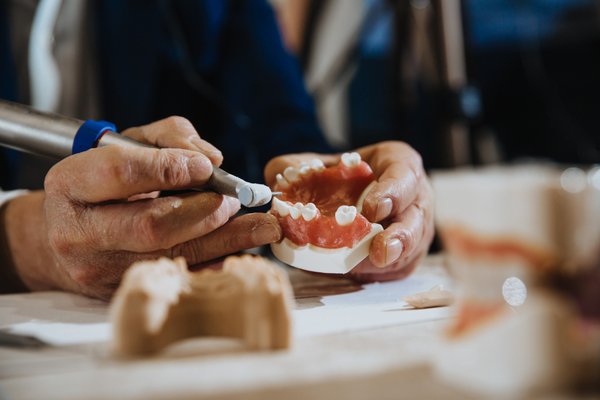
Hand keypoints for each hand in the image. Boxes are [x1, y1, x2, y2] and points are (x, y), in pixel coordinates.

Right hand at [4, 117, 280, 299]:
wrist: (67, 235)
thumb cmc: (103, 183)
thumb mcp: (126, 145)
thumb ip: (169, 138)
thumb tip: (213, 159)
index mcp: (70, 184)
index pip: (121, 173)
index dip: (169, 168)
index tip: (208, 166)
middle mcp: (78, 232)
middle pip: (152, 226)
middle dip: (206, 211)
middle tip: (237, 199)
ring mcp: (98, 270)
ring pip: (172, 257)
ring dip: (225, 240)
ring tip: (262, 226)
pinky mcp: (121, 292)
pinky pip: (180, 280)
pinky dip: (217, 264)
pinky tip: (242, 251)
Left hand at [264, 141, 433, 281]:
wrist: (355, 196)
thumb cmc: (343, 176)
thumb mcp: (324, 163)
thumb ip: (300, 166)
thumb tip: (279, 177)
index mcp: (400, 166)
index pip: (404, 177)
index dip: (392, 193)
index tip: (373, 209)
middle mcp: (415, 199)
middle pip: (416, 220)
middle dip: (401, 237)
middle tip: (381, 251)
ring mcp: (414, 231)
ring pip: (410, 250)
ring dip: (390, 261)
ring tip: (372, 266)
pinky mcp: (406, 257)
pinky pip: (396, 268)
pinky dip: (376, 272)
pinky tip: (356, 272)